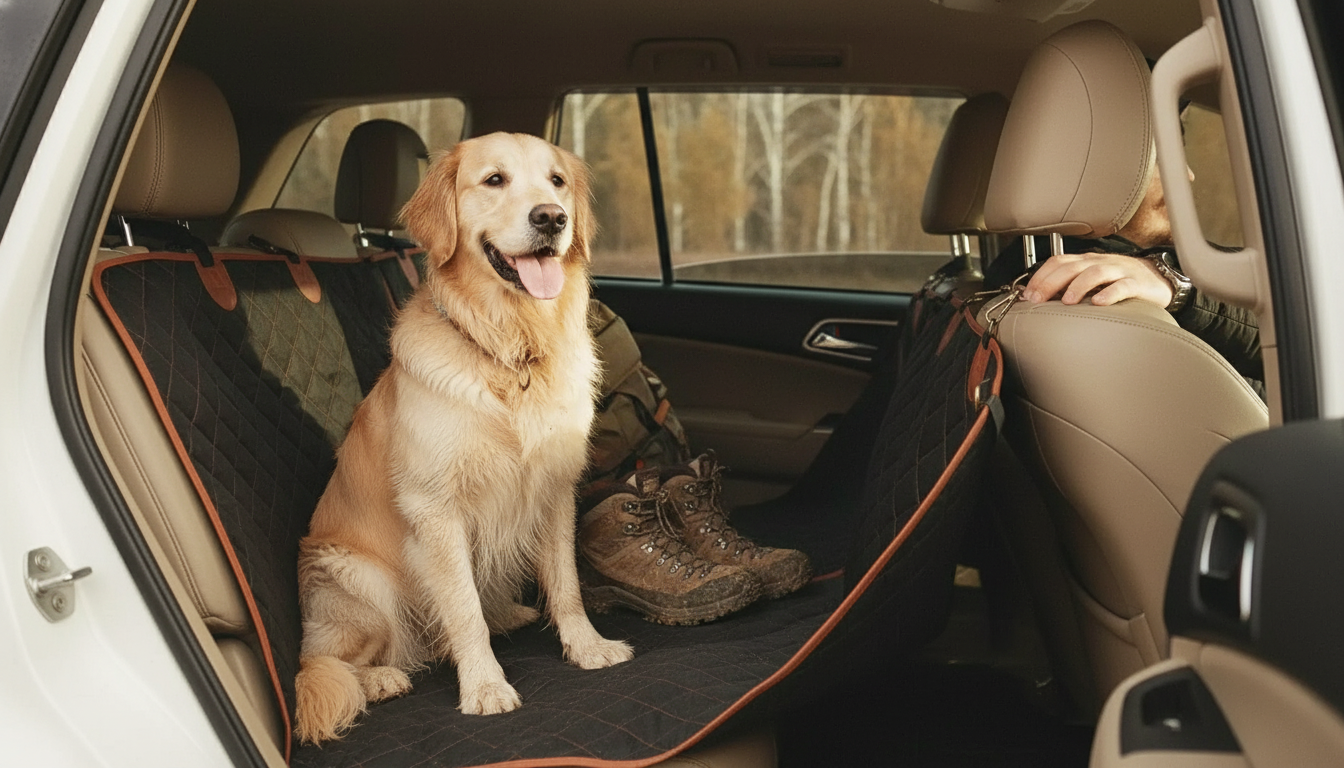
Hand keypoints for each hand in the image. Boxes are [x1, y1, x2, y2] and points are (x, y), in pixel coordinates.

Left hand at [1022, 252, 1173, 308]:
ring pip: (1095, 272)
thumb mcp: (1090, 280)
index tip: (1027, 295)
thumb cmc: (1119, 280)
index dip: (1040, 277)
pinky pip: (1123, 286)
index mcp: (1085, 261)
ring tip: (1067, 302)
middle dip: (1051, 283)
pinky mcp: (1137, 284)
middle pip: (1072, 267)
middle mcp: (1099, 263)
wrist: (1157, 278)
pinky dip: (1110, 293)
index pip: (1057, 262)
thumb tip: (1038, 299)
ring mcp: (1118, 271)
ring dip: (1079, 286)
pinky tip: (1100, 303)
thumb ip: (1068, 286)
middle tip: (1038, 300)